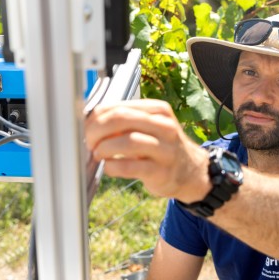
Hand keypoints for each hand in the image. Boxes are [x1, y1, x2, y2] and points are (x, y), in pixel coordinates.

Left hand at [85, 99, 209, 201]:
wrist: (191, 172)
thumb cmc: (162, 148)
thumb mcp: (150, 127)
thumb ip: (125, 122)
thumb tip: (89, 123)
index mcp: (158, 110)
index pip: (118, 107)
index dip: (96, 118)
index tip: (87, 129)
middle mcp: (164, 126)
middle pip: (121, 119)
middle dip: (97, 131)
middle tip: (89, 142)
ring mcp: (165, 149)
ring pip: (127, 141)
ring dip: (104, 148)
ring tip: (98, 154)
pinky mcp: (161, 171)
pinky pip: (130, 166)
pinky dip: (113, 167)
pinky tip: (109, 167)